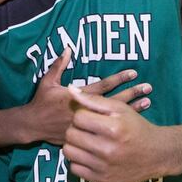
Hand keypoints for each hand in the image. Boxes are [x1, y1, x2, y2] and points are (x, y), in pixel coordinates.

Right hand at [24, 49, 150, 145]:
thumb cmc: (41, 102)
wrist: (33, 126)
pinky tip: (134, 122)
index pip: (103, 86)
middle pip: (114, 101)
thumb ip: (59, 65)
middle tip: (148, 88)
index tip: (133, 72)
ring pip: (114, 116)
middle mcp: (86, 110)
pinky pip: (108, 128)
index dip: (119, 79)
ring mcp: (89, 123)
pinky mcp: (88, 133)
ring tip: (148, 102)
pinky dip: (121, 124)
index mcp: (78, 96)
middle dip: (131, 93)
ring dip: (132, 109)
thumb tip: (68, 48)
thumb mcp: (47, 81)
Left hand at [63, 86, 167, 181]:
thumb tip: (71, 90)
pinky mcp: (102, 180)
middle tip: (86, 129)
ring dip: (74, 145)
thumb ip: (94, 100)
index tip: (90, 117)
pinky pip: (75, 169)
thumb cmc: (137, 127)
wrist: (157, 154)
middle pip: (71, 135)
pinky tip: (88, 155)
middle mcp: (107, 149)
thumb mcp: (120, 108)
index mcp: (113, 128)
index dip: (82, 114)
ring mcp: (103, 167)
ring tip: (85, 141)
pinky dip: (78, 161)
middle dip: (76, 129)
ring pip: (69, 152)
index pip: (78, 117)